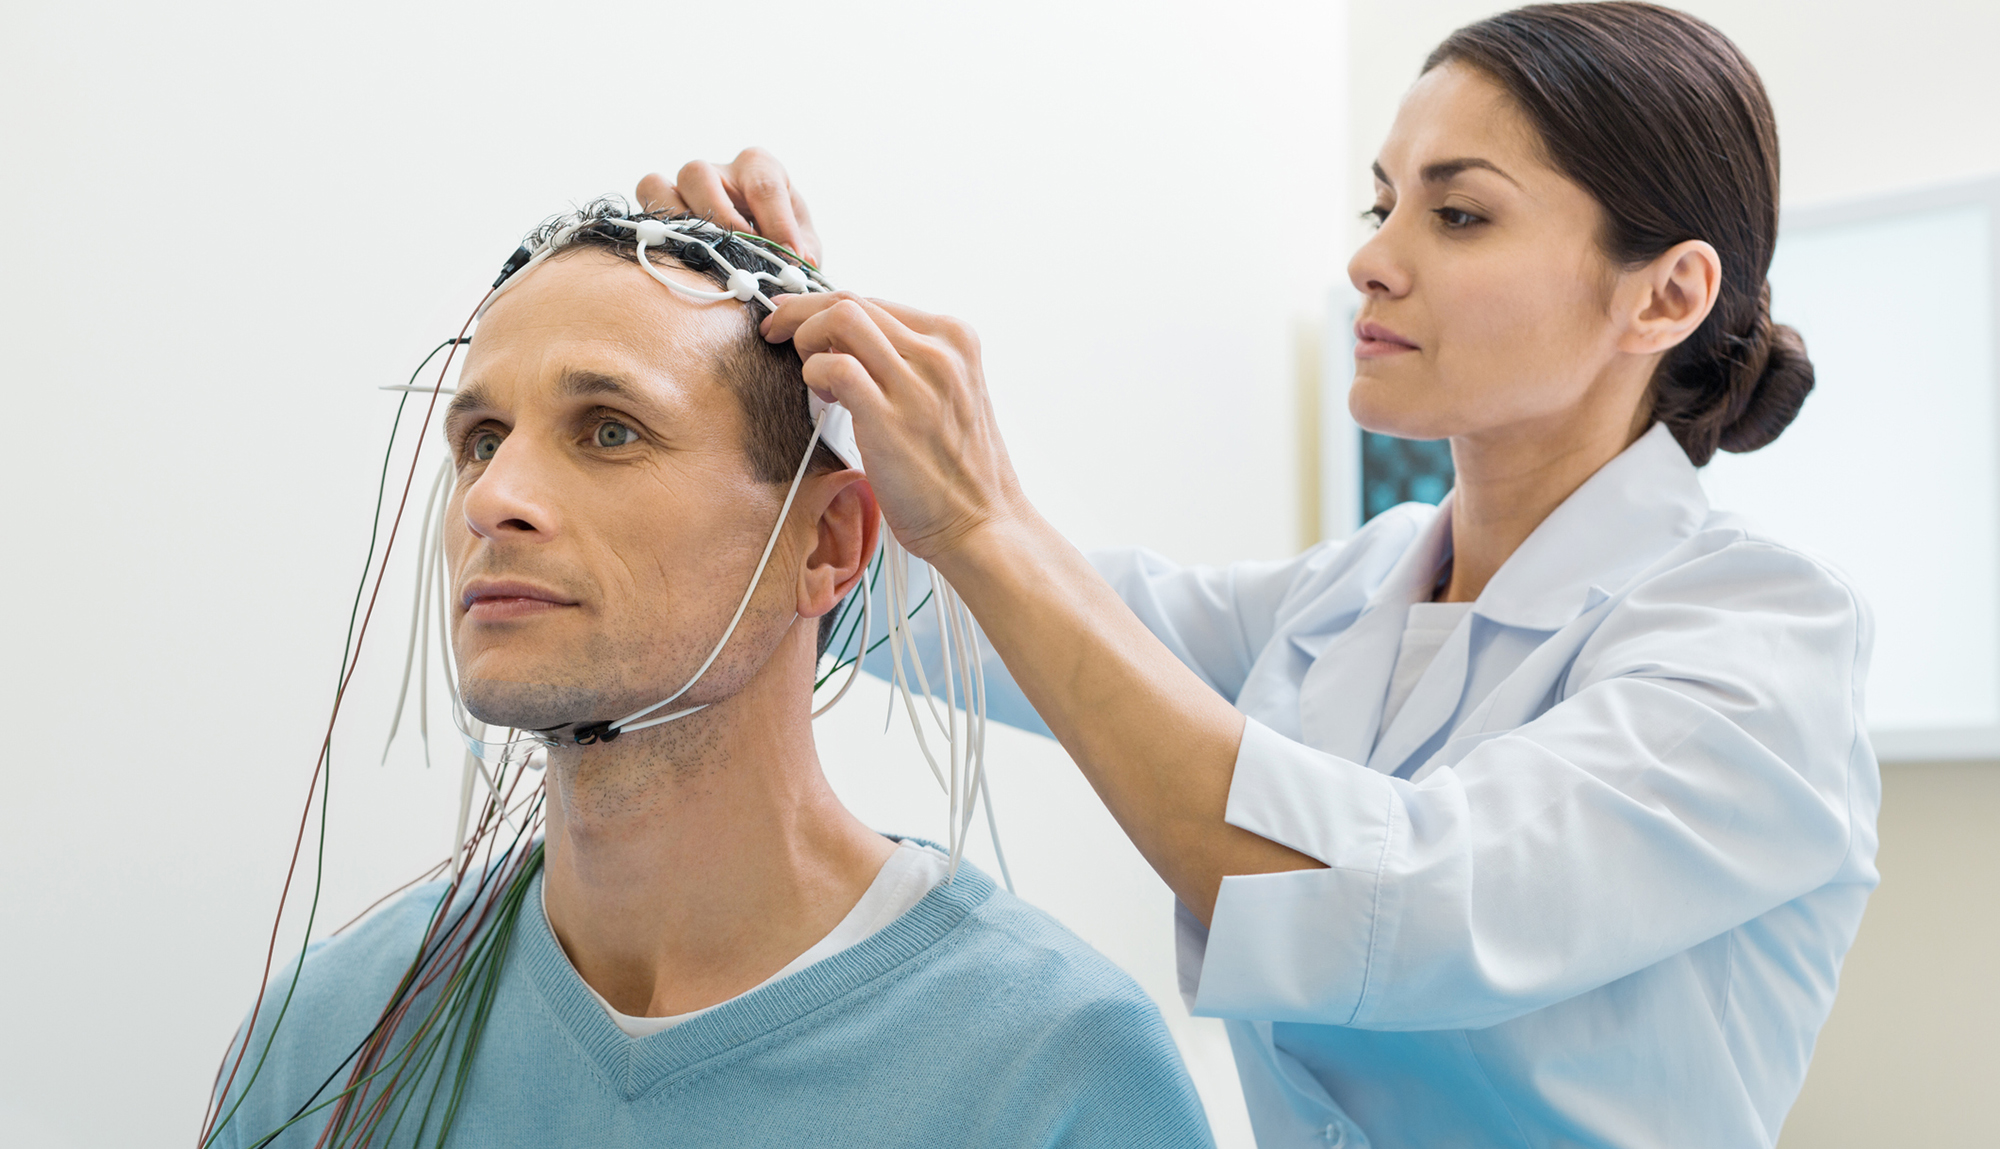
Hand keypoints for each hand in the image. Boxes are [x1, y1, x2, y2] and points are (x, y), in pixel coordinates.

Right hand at [635, 149, 821, 267]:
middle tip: (740, 255)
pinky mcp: (661, 207)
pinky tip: (679, 258)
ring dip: (676, 225)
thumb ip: (804, 253)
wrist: (760, 253)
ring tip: (703, 258)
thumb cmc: (784, 243)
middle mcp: (718, 171)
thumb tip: (798, 263)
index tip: (790, 258)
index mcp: (760, 168)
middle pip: (698, 174)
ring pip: (659, 186)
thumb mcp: (803, 246)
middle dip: (718, 218)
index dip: (777, 224)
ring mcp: (684, 188)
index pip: (764, 185)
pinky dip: (655, 230)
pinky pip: (644, 206)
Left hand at [761, 293, 1029, 567]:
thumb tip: (847, 343)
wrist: (982, 524)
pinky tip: (821, 395)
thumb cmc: (960, 471)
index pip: (875, 300)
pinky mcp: (891, 417)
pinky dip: (815, 372)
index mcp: (956, 340)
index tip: (798, 317)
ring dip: (806, 336)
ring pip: (842, 318)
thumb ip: (910, 363)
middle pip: (853, 301)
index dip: (825, 305)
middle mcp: (940, 352)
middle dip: (801, 311)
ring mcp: (918, 382)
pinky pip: (835, 367)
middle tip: (778, 330)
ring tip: (807, 369)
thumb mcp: (949, 395)